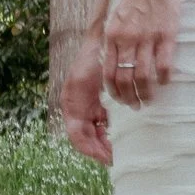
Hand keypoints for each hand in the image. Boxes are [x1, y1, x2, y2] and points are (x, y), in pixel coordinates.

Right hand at [62, 36, 112, 166]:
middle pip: (86, 139)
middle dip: (101, 150)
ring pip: (95, 134)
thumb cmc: (93, 56)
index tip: (108, 158)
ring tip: (121, 150)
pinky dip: (111, 132)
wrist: (101, 37)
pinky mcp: (99, 103)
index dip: (91, 150)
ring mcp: (88, 107)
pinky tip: (123, 134)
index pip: (77, 138)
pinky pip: (102, 124)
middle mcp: (77, 109)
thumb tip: (94, 134)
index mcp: (71, 106)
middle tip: (118, 158)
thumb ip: (88, 107)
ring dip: (106, 143)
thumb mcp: (87, 81)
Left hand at [103, 0, 182, 107]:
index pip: (108, 73)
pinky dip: (164, 78)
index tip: (120, 100)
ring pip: (143, 76)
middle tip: (136, 105)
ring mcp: (147, 37)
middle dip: (129, 98)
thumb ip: (114, 41)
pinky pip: (164, 64)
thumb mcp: (116, 18)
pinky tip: (165, 82)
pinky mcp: (166, 35)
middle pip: (125, 79)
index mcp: (112, 36)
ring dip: (146, 92)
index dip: (114, 91)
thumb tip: (113, 65)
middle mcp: (127, 39)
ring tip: (150, 99)